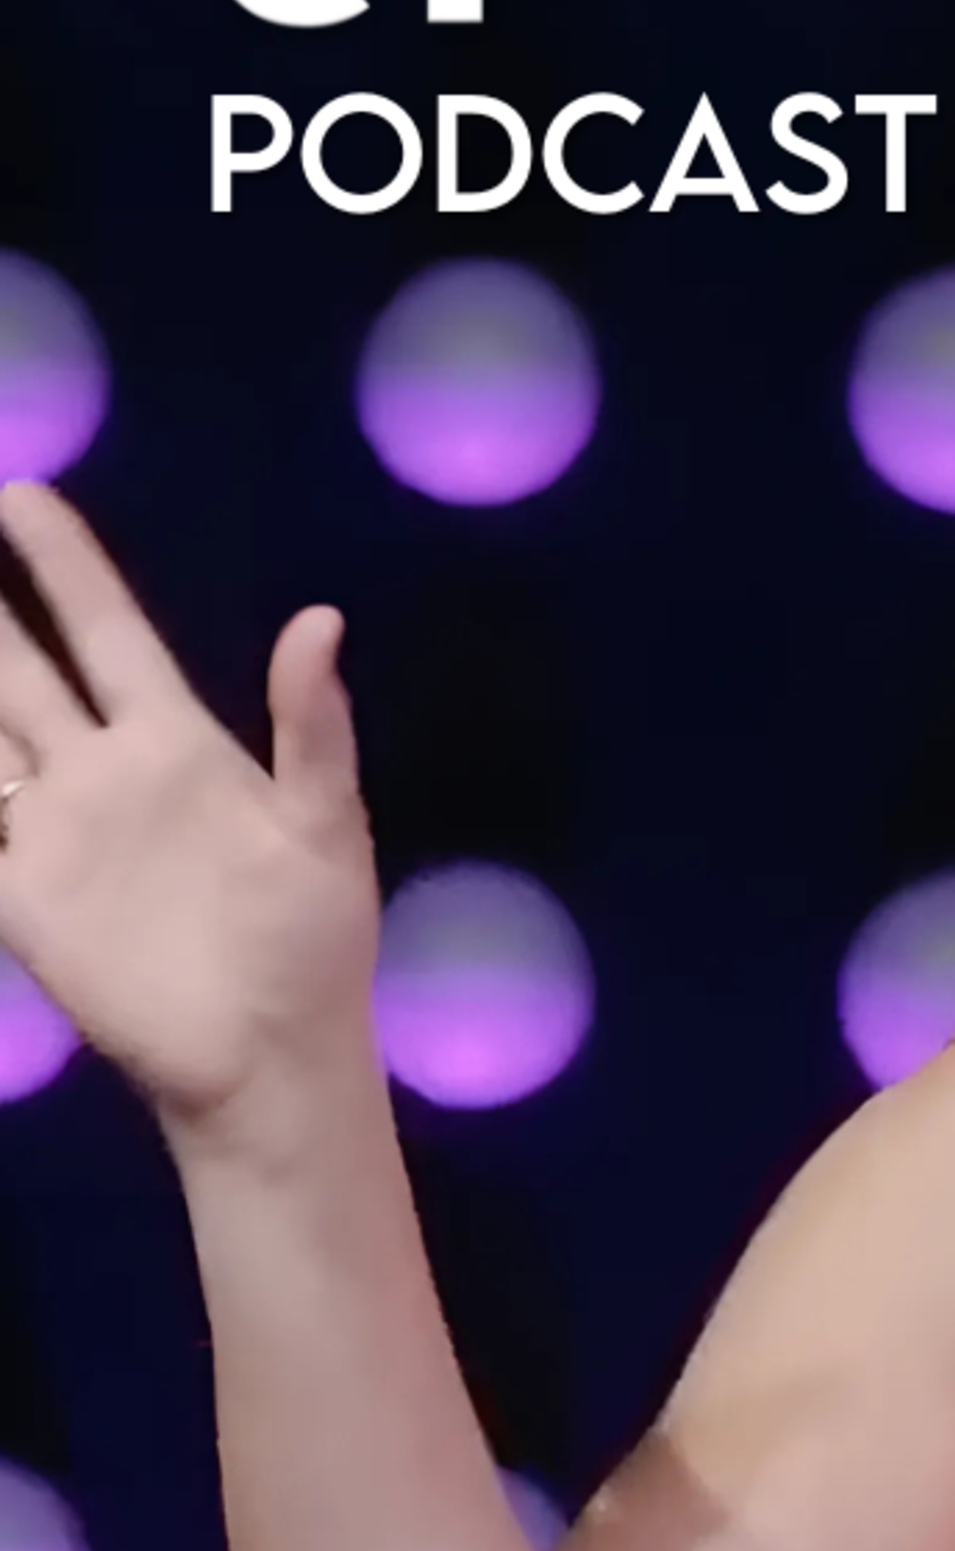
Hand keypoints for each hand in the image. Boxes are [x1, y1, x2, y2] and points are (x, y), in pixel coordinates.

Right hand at [0, 476, 379, 1133]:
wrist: (273, 1059)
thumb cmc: (316, 945)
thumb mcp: (328, 829)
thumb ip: (315, 728)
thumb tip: (321, 619)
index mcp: (180, 745)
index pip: (107, 633)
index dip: (64, 566)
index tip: (22, 492)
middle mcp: (104, 774)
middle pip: (20, 668)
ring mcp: (55, 833)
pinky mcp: (21, 898)